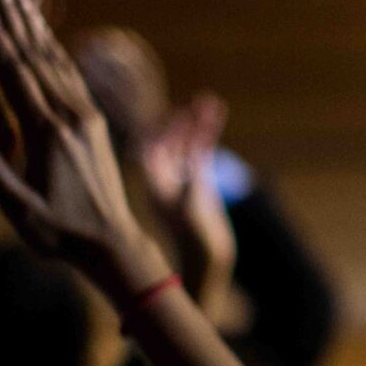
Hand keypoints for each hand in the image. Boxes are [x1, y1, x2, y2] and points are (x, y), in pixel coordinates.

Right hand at [0, 0, 165, 301]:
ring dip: (33, 20)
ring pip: (56, 57)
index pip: (17, 73)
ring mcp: (87, 115)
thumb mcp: (22, 212)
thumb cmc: (63, 234)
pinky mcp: (94, 121)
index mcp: (50, 133)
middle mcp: (72, 115)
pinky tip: (41, 29)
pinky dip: (52, 46)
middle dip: (14, 10)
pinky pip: (70, 74)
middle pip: (37, 52)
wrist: (115, 245)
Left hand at [140, 94, 236, 322]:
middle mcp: (165, 178)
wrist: (207, 264)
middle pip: (167, 140)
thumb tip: (192, 166)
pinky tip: (217, 114)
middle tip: (196, 103)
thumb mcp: (190, 213)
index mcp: (155, 184)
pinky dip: (209, 134)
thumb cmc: (194, 244)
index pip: (148, 147)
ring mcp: (183, 180)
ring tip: (211, 101)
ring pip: (188, 143)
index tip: (172, 112)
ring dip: (197, 123)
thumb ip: (191, 188)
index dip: (157, 128)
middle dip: (179, 121)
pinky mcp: (201, 185)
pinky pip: (202, 153)